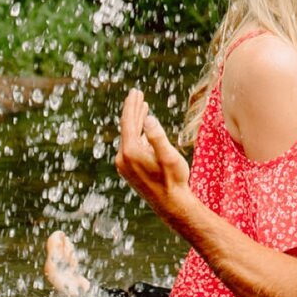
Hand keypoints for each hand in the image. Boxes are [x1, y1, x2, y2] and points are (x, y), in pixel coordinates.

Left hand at [114, 89, 194, 228]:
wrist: (172, 205)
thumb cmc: (174, 180)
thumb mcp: (169, 156)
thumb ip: (157, 137)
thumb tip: (148, 118)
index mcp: (131, 152)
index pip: (128, 122)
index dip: (132, 105)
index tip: (135, 91)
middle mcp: (123, 158)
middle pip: (126, 127)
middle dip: (133, 109)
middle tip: (137, 93)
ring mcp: (124, 165)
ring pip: (128, 136)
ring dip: (135, 121)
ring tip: (142, 107)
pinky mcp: (128, 170)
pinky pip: (130, 146)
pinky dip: (136, 134)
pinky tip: (143, 130)